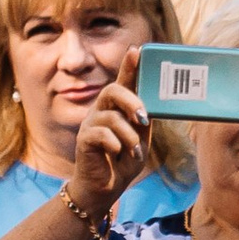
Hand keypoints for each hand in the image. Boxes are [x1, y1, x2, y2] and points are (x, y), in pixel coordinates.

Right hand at [71, 78, 152, 216]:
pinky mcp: (83, 140)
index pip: (122, 82)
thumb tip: (155, 103)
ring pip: (110, 117)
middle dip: (131, 101)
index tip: (137, 51)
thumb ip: (145, 120)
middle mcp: (101, 111)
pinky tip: (117, 153)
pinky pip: (100, 134)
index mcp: (116, 109)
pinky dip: (114, 144)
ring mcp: (90, 125)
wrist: (105, 188)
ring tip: (133, 151)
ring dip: (128, 135)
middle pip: (112, 90)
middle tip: (144, 118)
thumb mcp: (141, 138)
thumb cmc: (122, 161)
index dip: (129, 66)